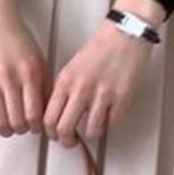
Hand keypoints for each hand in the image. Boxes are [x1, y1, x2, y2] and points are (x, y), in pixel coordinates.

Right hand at [0, 0, 47, 142]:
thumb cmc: (16, 37)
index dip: (37, 127)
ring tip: (10, 127)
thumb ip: (44, 86)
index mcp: (29, 73)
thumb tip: (48, 112)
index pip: (34, 114)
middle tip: (24, 127)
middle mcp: (9, 78)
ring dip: (7, 130)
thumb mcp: (38, 59)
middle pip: (17, 122)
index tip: (38, 127)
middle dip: (22, 130)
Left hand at [44, 0, 166, 146]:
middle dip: (67, 141)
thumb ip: (63, 92)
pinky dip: (109, 124)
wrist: (125, 33)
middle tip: (71, 141)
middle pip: (65, 130)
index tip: (56, 134)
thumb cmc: (100, 49)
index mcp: (65, 81)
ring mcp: (102, 95)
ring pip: (90, 132)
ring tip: (93, 127)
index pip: (48, 118)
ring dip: (91, 133)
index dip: (51, 133)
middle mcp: (81, 89)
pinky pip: (112, 124)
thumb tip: (58, 116)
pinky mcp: (122, 98)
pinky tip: (108, 116)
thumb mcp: (72, 68)